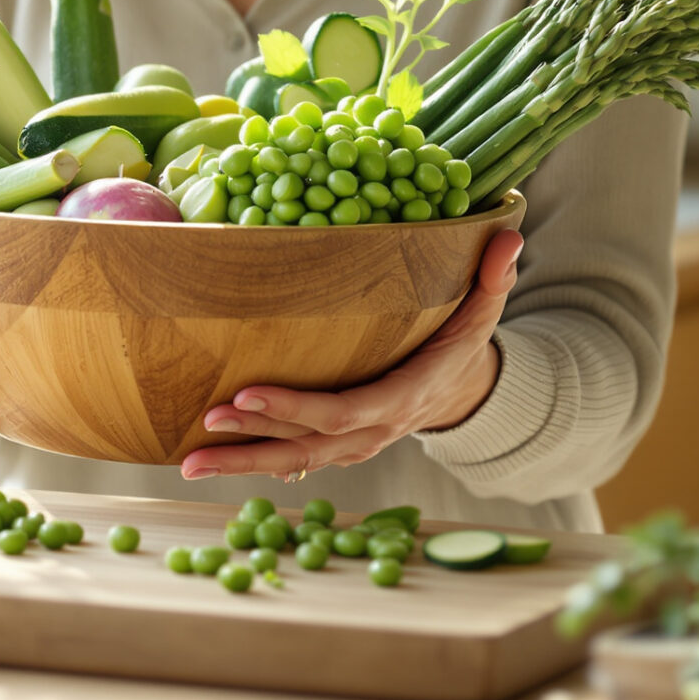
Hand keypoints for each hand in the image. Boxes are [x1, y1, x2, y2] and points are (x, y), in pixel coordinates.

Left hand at [180, 228, 525, 481]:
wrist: (458, 391)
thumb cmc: (462, 342)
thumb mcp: (485, 311)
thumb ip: (493, 278)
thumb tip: (509, 237)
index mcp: (404, 397)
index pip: (344, 410)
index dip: (296, 407)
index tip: (247, 392)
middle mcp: (374, 431)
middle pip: (308, 444)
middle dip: (255, 436)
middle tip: (207, 420)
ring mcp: (352, 446)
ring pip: (292, 461)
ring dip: (241, 460)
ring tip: (189, 459)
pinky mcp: (334, 448)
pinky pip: (288, 460)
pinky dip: (248, 462)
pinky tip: (203, 459)